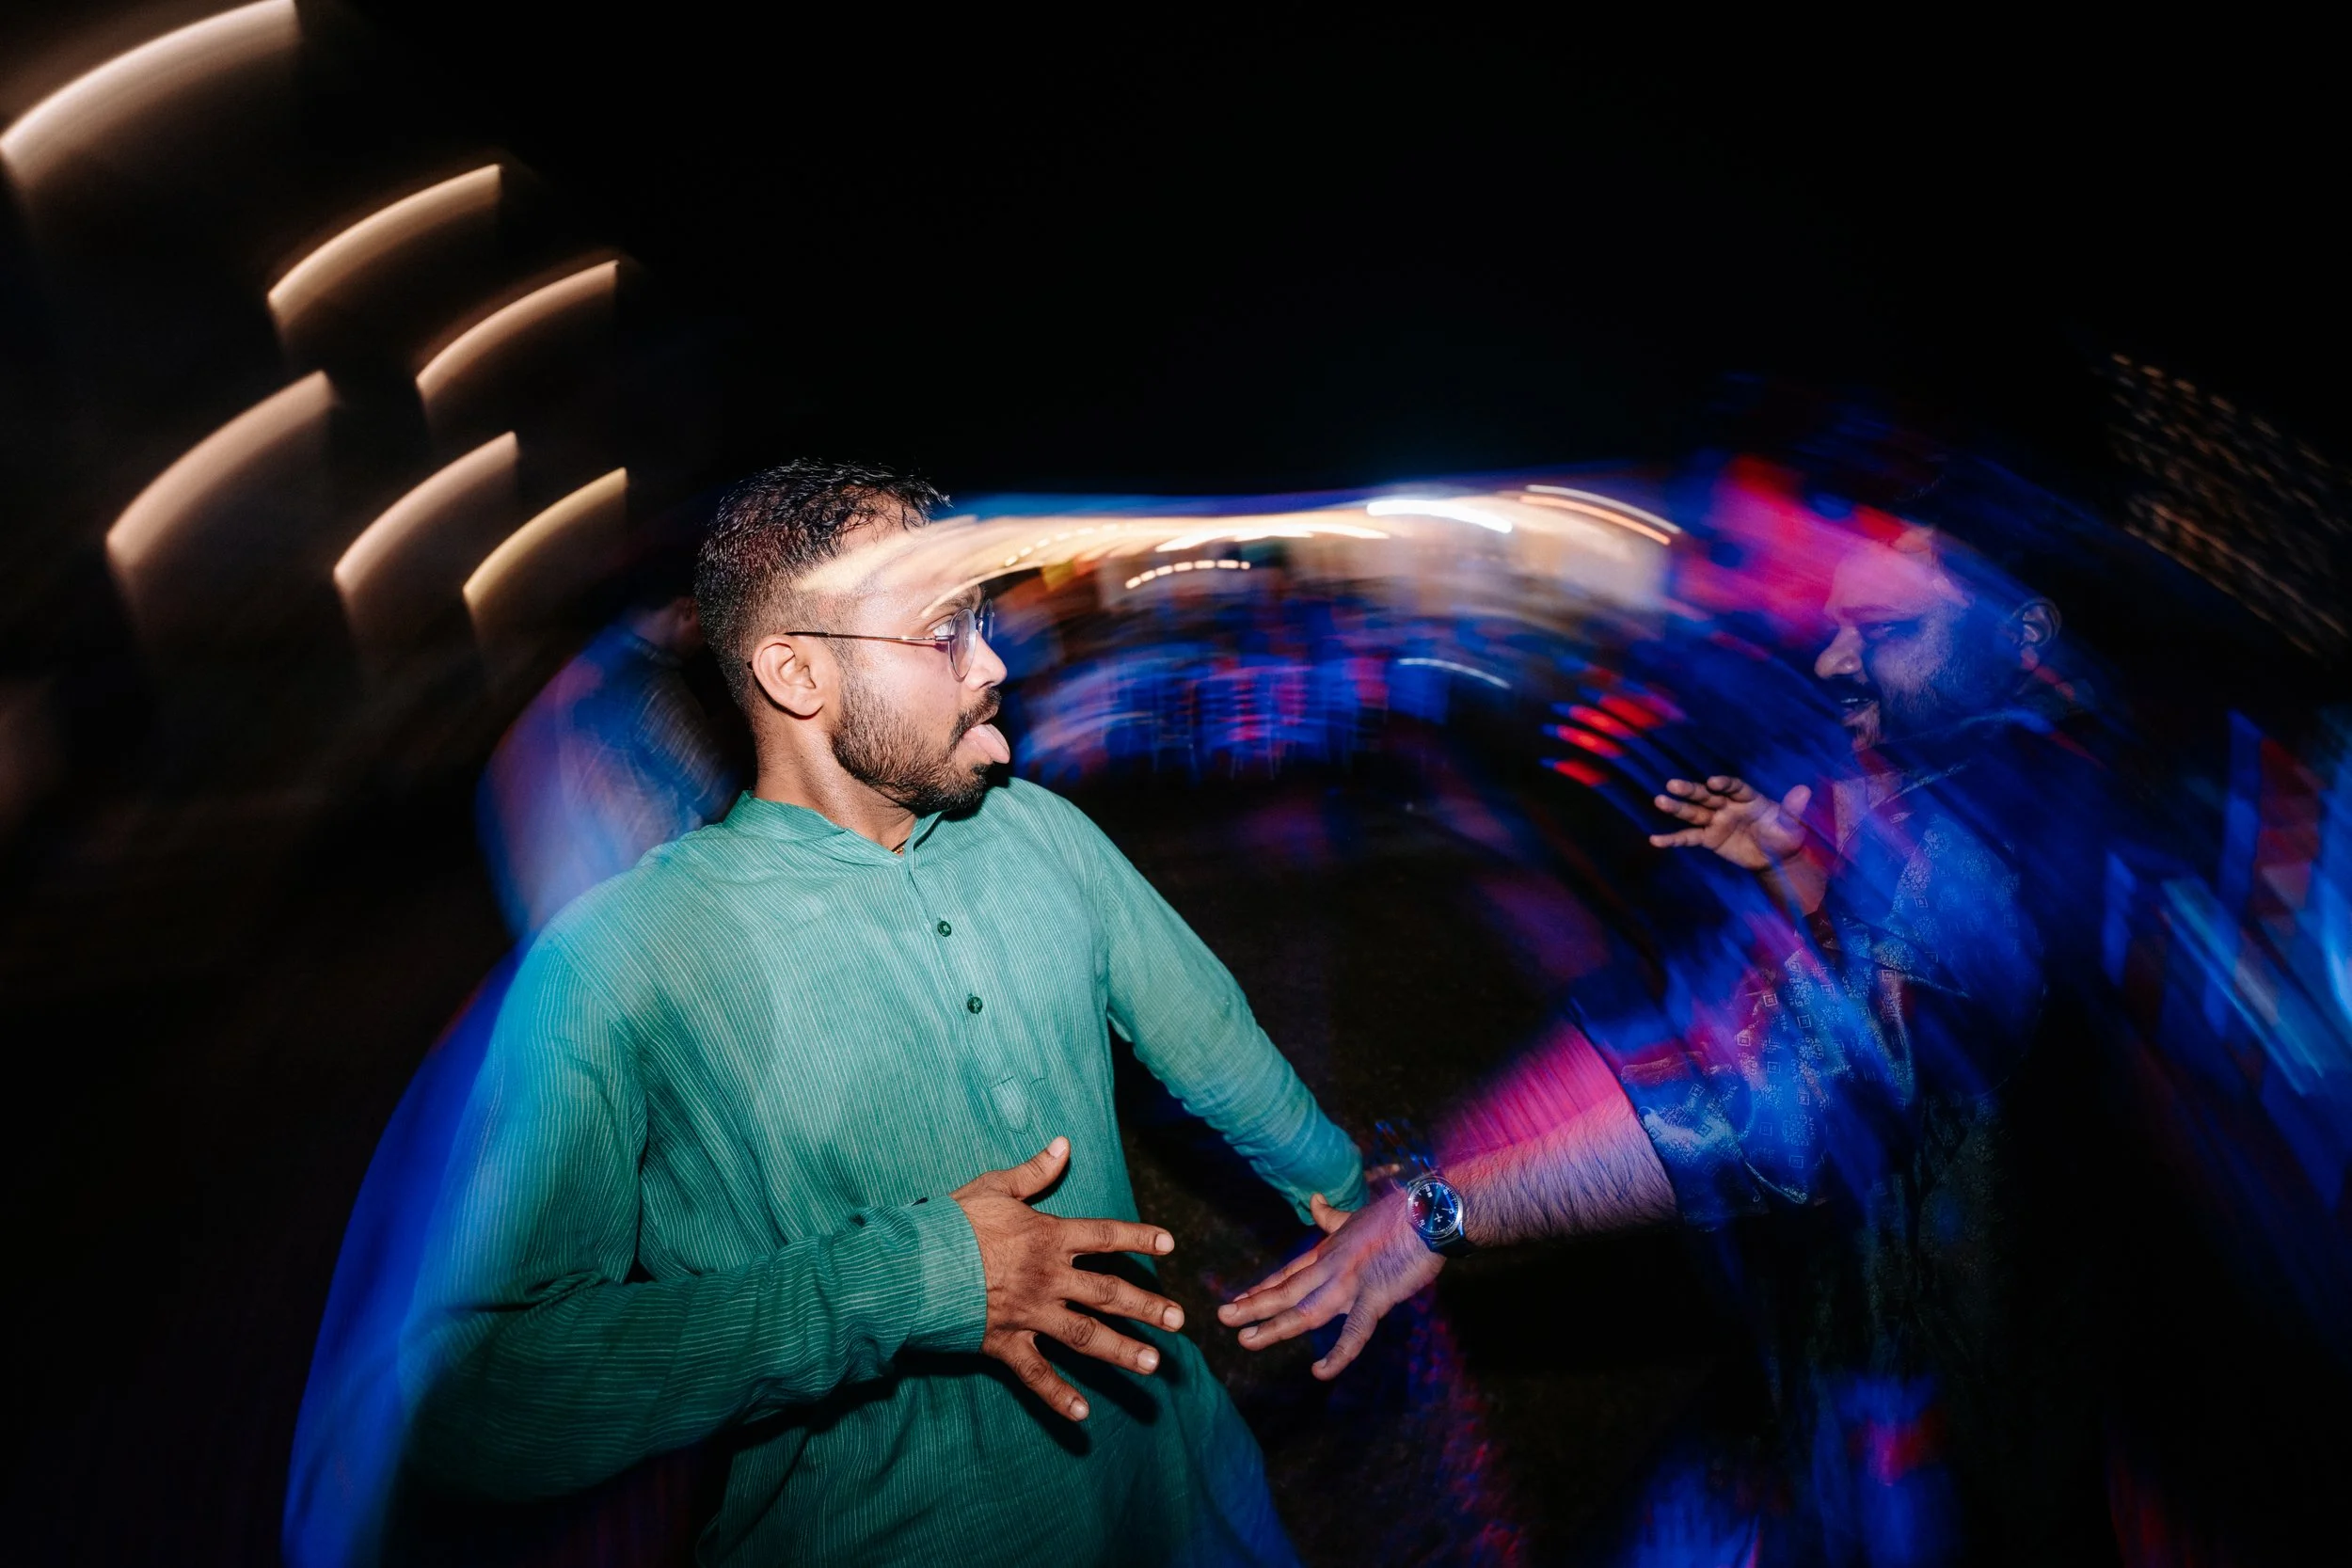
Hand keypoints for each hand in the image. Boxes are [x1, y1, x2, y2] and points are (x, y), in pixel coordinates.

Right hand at [953, 1136, 1184, 1420]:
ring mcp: (1029, 1313)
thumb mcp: (993, 1187)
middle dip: (1147, 1306)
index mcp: (1048, 1237)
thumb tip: (1063, 1144)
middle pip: (1108, 1292)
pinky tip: (1083, 1414)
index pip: (1105, 1236)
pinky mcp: (1004, 1342)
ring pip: (1085, 1335)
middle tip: (1179, 1321)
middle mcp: (1048, 1278)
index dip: (1139, 1238)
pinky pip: (1037, 1374)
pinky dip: (1059, 1395)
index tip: (1170, 1244)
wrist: (910, 1265)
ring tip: (1152, 1365)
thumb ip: (1033, 1171)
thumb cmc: (950, 1223)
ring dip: (1121, 1351)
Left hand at [1216, 1189, 1441, 1379]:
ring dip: (1274, 1326)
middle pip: (1285, 1291)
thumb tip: (1314, 1200)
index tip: (1237, 1300)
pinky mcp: (1375, 1297)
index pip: (1286, 1274)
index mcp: (1328, 1252)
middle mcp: (1331, 1268)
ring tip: (1247, 1340)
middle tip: (1223, 1317)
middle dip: (1253, 1306)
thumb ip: (1331, 1217)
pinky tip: (1319, 1372)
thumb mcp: (1356, 1216)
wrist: (1429, 1214)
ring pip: (1304, 1310)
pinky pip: (1354, 1333)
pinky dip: (1338, 1354)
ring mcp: (1350, 1283)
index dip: (1261, 1288)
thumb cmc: (1398, 1215)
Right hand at [1649, 775, 1811, 873]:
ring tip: (1659, 801)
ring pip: (1693, 813)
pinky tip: (1655, 840)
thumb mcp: (1793, 824)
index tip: (1713, 782)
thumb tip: (1804, 790)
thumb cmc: (1786, 835)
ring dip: (1676, 807)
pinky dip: (1673, 839)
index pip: (1734, 787)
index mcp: (1749, 798)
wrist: (1777, 857)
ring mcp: (1716, 821)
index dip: (1724, 784)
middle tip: (1672, 784)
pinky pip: (1689, 838)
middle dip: (1691, 790)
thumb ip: (1794, 808)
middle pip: (1706, 795)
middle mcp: (1728, 806)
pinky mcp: (1710, 839)